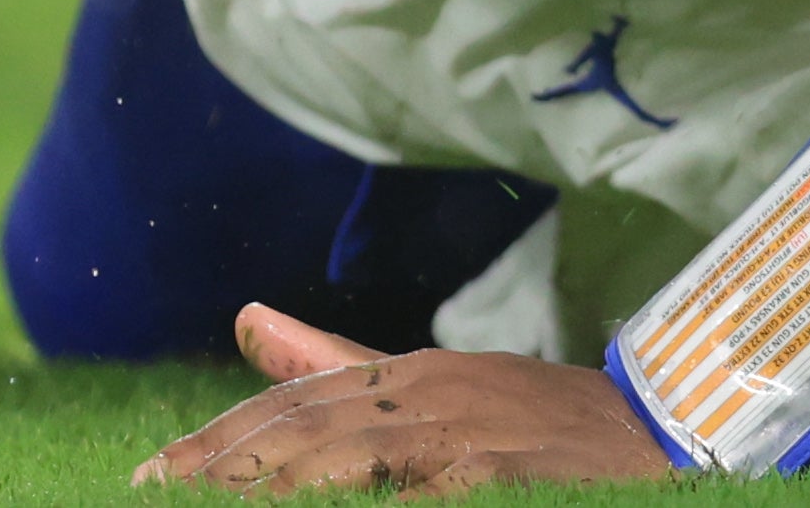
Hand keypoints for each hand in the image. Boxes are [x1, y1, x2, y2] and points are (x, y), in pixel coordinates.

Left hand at [133, 303, 676, 491]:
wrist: (659, 434)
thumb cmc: (534, 422)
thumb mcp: (430, 386)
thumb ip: (337, 364)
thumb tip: (247, 320)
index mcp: (405, 377)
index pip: (292, 406)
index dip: (219, 442)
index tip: (150, 477)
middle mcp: (428, 397)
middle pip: (305, 432)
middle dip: (224, 466)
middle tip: (152, 492)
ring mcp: (468, 439)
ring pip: (352, 463)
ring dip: (282, 483)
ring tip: (218, 499)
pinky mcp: (505, 475)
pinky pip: (424, 496)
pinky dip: (379, 503)